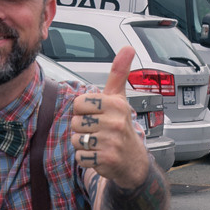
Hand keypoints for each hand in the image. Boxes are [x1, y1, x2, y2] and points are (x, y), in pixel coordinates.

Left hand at [73, 49, 151, 186]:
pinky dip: (86, 158)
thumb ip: (119, 73)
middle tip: (99, 131)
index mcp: (116, 104)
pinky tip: (99, 155)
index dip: (83, 111)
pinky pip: (80, 156)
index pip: (79, 103)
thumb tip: (128, 48)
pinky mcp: (106, 159)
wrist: (133, 161)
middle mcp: (115, 122)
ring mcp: (111, 142)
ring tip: (99, 143)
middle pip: (76, 122)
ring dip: (83, 144)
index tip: (97, 115)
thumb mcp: (120, 99)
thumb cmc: (121, 126)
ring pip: (76, 139)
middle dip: (83, 128)